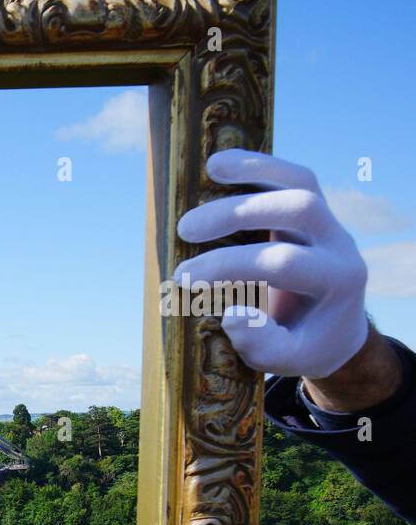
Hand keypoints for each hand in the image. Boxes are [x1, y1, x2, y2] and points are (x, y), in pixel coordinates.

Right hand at [176, 149, 368, 379]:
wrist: (334, 329)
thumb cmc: (303, 345)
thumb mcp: (285, 360)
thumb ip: (261, 343)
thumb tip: (232, 312)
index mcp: (338, 282)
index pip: (282, 263)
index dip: (229, 266)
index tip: (183, 279)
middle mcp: (340, 245)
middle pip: (298, 209)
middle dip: (238, 213)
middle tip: (185, 230)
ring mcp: (329, 223)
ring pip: (301, 181)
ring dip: (254, 170)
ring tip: (210, 168)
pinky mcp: (313, 210)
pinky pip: (293, 177)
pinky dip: (258, 165)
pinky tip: (221, 164)